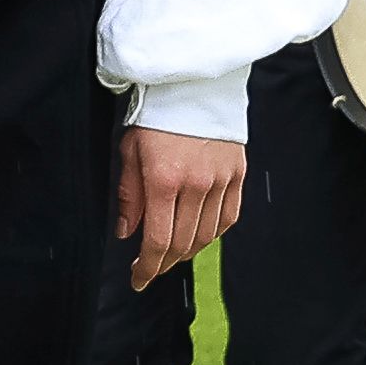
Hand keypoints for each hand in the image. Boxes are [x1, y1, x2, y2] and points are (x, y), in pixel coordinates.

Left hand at [118, 118, 248, 286]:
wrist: (193, 85)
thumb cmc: (155, 114)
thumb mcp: (129, 151)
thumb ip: (129, 196)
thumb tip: (127, 233)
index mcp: (164, 180)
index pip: (157, 241)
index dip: (147, 267)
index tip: (138, 279)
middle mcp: (196, 185)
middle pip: (183, 243)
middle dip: (164, 263)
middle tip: (150, 270)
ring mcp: (222, 180)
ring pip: (207, 235)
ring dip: (188, 252)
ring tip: (172, 255)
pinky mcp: (238, 174)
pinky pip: (229, 217)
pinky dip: (213, 234)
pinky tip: (199, 237)